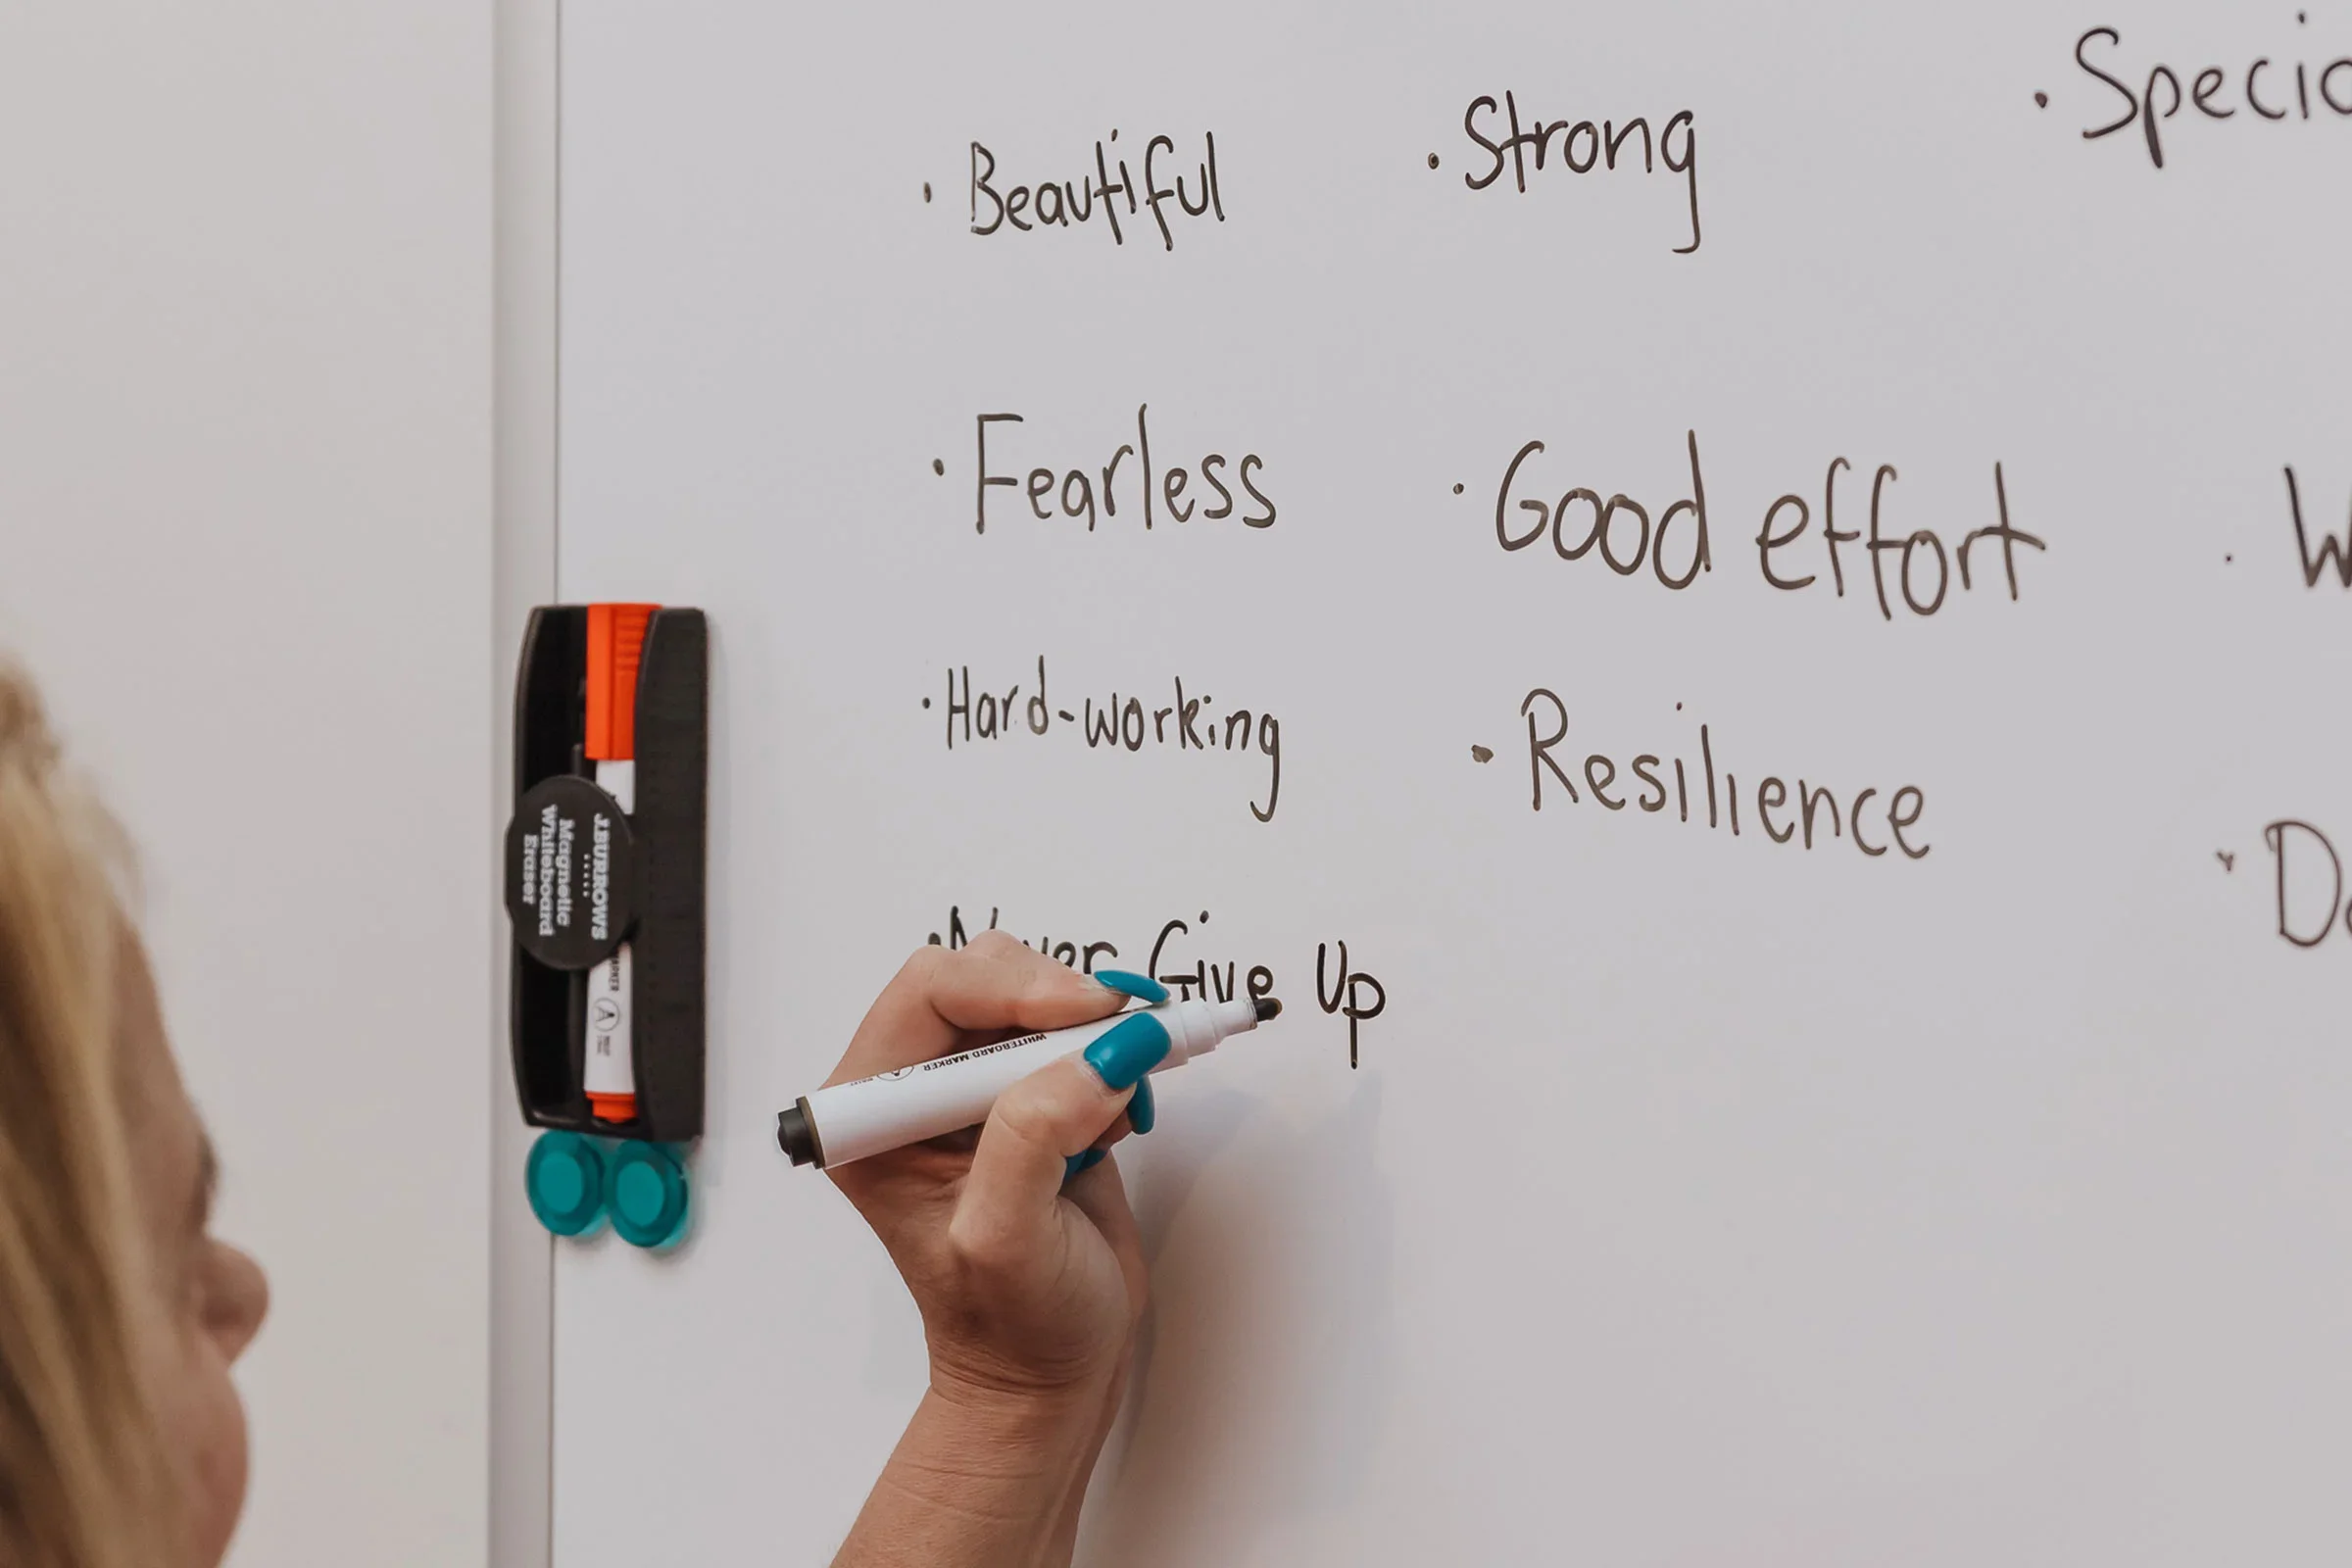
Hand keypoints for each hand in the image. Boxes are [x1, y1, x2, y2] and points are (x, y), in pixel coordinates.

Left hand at [824, 932, 1159, 1404]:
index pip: (931, 992)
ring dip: (1091, 1024)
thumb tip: (1103, 1051)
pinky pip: (1075, 1030)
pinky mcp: (1031, 1093)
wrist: (1050, 1370)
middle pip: (984, 975)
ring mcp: (975, 1089)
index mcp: (873, 1116)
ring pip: (1033, 991)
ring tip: (1123, 1090)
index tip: (1090, 1017)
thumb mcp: (1006, 1239)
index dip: (1013, 988)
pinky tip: (1124, 1105)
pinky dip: (1114, 1048)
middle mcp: (914, 1090)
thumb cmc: (1010, 1326)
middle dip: (1060, 999)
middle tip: (1125, 1038)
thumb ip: (1035, 1136)